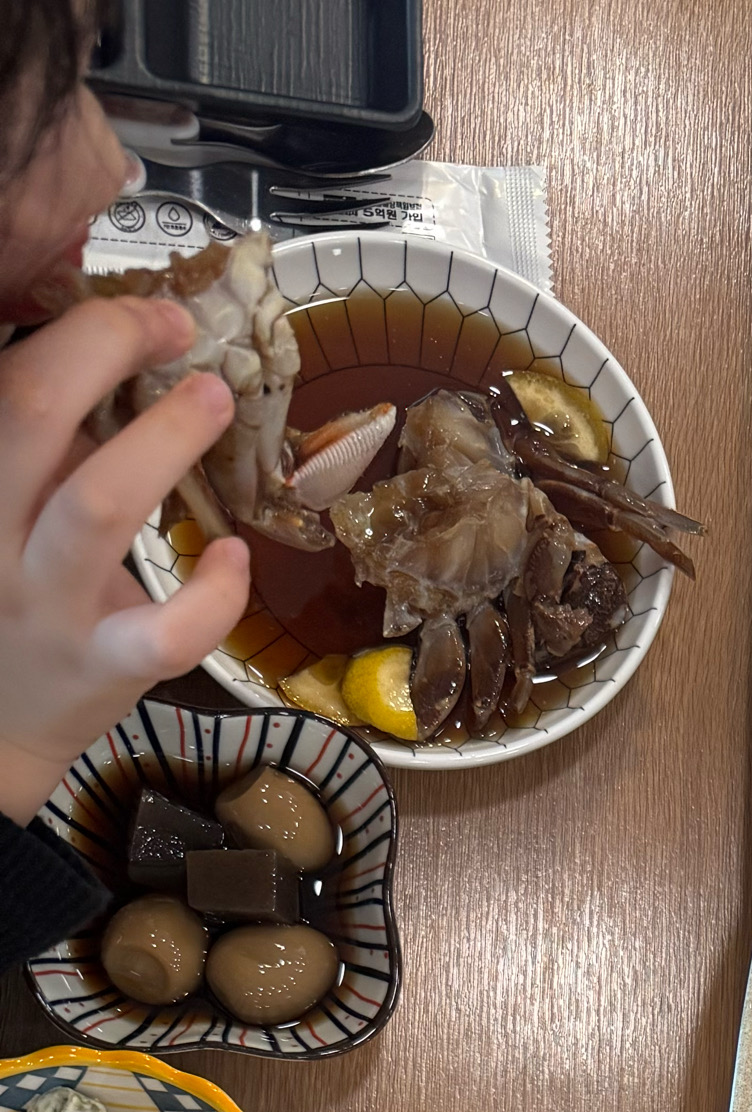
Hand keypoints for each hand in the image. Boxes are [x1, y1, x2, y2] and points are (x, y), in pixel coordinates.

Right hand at [0, 296, 249, 825]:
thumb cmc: (17, 597)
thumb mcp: (14, 510)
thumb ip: (52, 447)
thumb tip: (126, 359)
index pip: (10, 385)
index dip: (81, 332)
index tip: (147, 311)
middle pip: (32, 416)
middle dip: (107, 352)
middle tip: (180, 330)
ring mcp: (48, 604)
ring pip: (96, 508)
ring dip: (162, 444)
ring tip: (215, 400)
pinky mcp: (103, 668)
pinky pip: (165, 631)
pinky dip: (213, 593)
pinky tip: (236, 558)